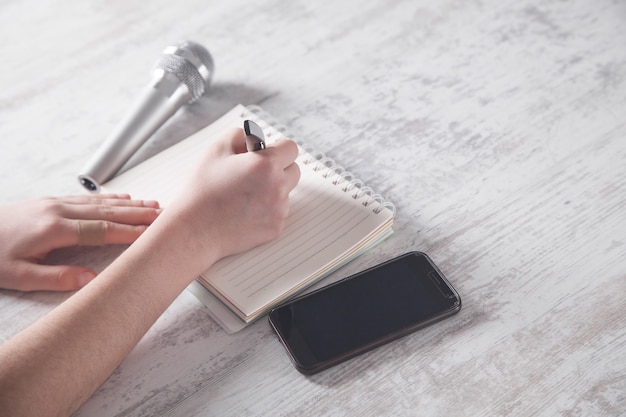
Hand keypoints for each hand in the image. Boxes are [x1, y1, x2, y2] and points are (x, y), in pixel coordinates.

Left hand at [0, 194, 160, 290]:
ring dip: (129, 204)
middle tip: (164, 214)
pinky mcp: (50, 201)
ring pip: (101, 202)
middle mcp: (58, 212)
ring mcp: (55, 203)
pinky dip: (109, 198)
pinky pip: (87, 198)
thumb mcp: (19, 276)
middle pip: (108, 212)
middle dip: (139, 213)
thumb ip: (57, 278)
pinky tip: (122, 198)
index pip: (103, 230)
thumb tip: (91, 280)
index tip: (153, 232)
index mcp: (55, 230)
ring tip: (152, 204)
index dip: (131, 231)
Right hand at [158, 127, 299, 276]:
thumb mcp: (216, 150)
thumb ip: (240, 136)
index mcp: (266, 165)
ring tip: (246, 194)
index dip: (278, 148)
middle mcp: (277, 187)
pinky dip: (267, 210)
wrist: (194, 229)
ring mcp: (278, 210)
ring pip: (286, 193)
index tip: (269, 152)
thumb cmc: (202, 191)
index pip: (291, 149)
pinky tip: (245, 210)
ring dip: (273, 190)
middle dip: (279, 168)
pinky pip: (278, 212)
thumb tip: (253, 139)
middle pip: (294, 171)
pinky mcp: (275, 228)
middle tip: (257, 172)